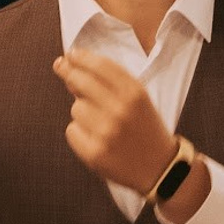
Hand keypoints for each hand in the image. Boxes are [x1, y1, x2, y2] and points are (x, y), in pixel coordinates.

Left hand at [53, 52, 180, 197]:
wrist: (160, 168)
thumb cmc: (144, 128)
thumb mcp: (138, 99)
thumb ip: (110, 82)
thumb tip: (71, 69)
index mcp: (135, 93)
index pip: (100, 66)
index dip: (81, 57)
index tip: (70, 55)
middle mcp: (121, 110)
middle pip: (80, 81)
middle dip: (69, 74)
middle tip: (63, 70)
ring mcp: (106, 133)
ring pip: (76, 108)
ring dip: (82, 112)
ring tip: (99, 122)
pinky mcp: (94, 153)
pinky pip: (72, 131)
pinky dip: (79, 133)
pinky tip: (96, 138)